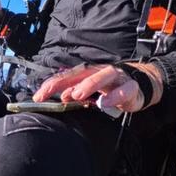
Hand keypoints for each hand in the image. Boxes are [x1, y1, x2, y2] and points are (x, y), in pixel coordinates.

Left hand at [32, 62, 164, 112]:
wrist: (138, 84)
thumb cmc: (109, 88)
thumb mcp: (90, 91)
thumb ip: (74, 93)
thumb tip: (60, 97)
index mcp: (87, 73)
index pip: (66, 77)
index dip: (51, 85)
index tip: (37, 97)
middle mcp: (99, 72)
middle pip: (80, 74)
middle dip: (65, 82)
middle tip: (53, 94)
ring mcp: (116, 78)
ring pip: (102, 76)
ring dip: (89, 84)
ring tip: (77, 95)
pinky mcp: (130, 88)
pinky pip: (123, 91)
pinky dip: (113, 97)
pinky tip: (103, 104)